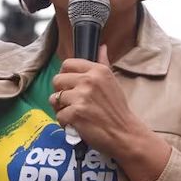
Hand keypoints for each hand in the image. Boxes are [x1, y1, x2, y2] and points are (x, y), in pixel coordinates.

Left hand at [51, 45, 170, 180]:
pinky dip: (65, 123)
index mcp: (98, 70)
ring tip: (74, 114)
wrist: (125, 133)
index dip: (65, 76)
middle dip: (60, 93)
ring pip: (55, 99)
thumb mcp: (113, 82)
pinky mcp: (76, 113)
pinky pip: (59, 116)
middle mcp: (89, 80)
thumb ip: (104, 63)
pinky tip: (77, 125)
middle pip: (57, 80)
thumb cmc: (118, 110)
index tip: (70, 86)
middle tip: (72, 103)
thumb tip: (101, 47)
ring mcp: (82, 97)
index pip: (67, 64)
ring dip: (61, 109)